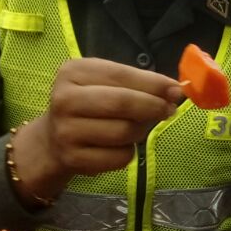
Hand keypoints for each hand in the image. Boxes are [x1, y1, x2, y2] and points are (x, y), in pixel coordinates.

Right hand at [14, 58, 184, 184]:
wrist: (52, 139)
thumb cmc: (89, 104)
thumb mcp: (104, 83)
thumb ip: (137, 83)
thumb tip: (175, 91)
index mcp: (74, 72)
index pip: (122, 75)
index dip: (154, 84)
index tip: (177, 90)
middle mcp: (65, 99)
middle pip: (123, 103)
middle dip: (153, 106)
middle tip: (169, 109)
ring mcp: (66, 131)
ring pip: (124, 132)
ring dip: (141, 131)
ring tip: (137, 127)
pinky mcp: (73, 158)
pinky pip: (120, 157)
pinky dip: (129, 151)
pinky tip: (120, 145)